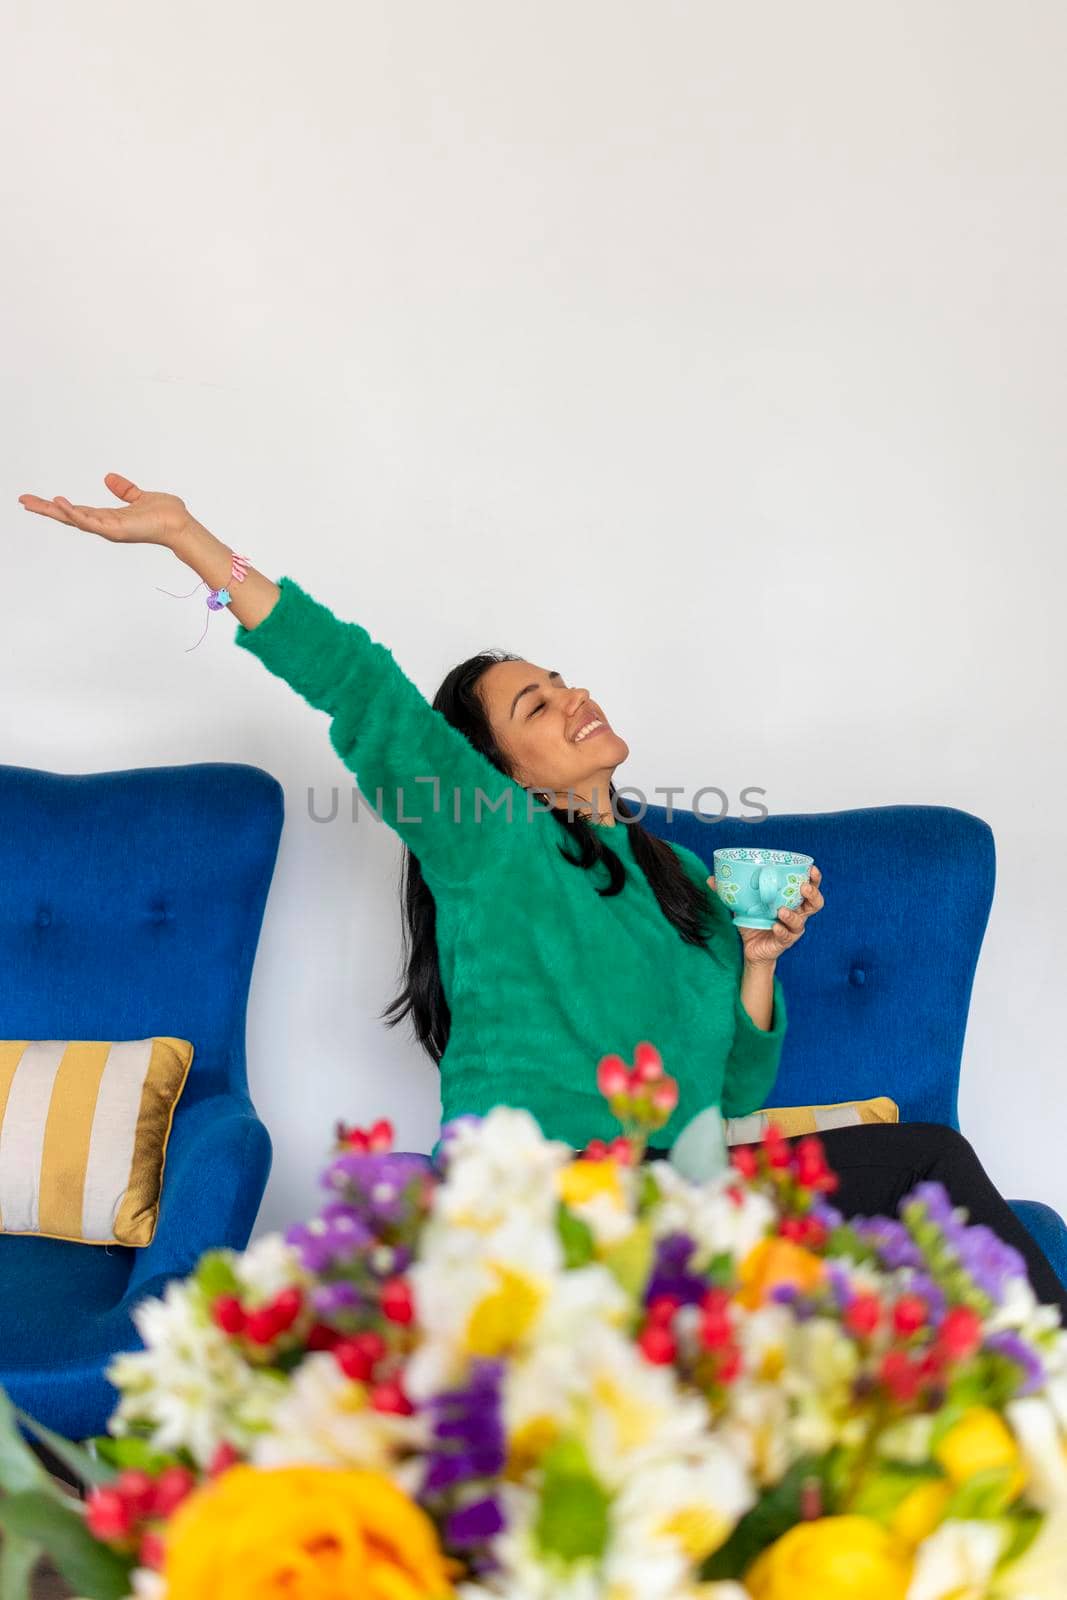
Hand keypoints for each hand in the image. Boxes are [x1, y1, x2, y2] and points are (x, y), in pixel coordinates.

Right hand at [18, 473, 194, 548]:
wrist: (181, 525)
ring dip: (54, 511)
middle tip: (23, 500)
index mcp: (109, 517)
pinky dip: (74, 513)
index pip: (77, 510)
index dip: (57, 505)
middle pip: (69, 516)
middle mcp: (105, 525)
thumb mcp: (140, 497)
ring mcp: (109, 529)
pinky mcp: (116, 530)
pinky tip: (60, 504)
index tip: (38, 499)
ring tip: (33, 502)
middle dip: (46, 509)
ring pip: (74, 519)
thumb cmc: (166, 514)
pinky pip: (90, 522)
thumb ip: (124, 490)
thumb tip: (108, 478)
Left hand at [706, 864, 823, 964]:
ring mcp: (792, 929)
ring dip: (793, 914)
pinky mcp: (785, 942)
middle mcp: (797, 914)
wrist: (751, 950)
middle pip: (815, 903)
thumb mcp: (742, 905)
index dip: (814, 878)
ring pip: (801, 921)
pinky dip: (781, 930)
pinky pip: (786, 936)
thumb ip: (731, 892)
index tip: (811, 868)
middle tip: (803, 887)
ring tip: (781, 910)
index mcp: (791, 901)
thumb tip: (711, 878)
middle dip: (812, 893)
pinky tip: (774, 926)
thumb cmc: (753, 922)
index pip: (809, 887)